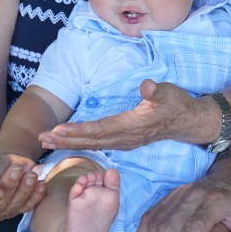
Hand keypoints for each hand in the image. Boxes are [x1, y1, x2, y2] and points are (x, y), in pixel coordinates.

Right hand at [0, 155, 43, 222]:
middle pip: (0, 201)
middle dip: (11, 185)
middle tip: (18, 169)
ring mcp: (0, 210)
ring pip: (15, 203)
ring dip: (25, 190)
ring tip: (32, 174)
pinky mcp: (12, 207)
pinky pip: (25, 204)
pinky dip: (35, 196)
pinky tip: (43, 185)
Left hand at [39, 79, 213, 151]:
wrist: (188, 122)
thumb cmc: (177, 105)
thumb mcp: (170, 93)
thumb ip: (157, 91)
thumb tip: (146, 86)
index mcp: (132, 126)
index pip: (100, 130)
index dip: (79, 130)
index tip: (59, 129)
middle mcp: (124, 138)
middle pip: (90, 141)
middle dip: (65, 140)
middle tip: (42, 138)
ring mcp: (123, 142)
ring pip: (91, 144)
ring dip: (68, 143)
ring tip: (47, 141)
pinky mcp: (123, 141)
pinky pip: (97, 144)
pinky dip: (79, 143)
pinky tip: (67, 142)